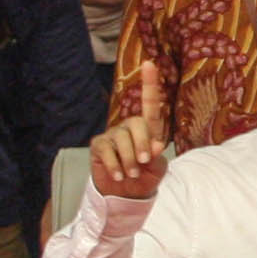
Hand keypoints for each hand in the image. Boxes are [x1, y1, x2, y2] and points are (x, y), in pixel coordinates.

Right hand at [89, 62, 170, 200]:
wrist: (126, 193)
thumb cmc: (145, 176)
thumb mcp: (157, 168)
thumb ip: (157, 155)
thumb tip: (156, 145)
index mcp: (149, 129)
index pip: (150, 104)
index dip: (150, 84)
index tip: (150, 64)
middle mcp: (130, 127)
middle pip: (137, 124)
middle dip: (142, 145)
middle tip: (143, 163)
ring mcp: (113, 134)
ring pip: (122, 139)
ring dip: (129, 160)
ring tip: (132, 173)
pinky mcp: (98, 145)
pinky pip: (107, 151)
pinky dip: (115, 166)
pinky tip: (119, 175)